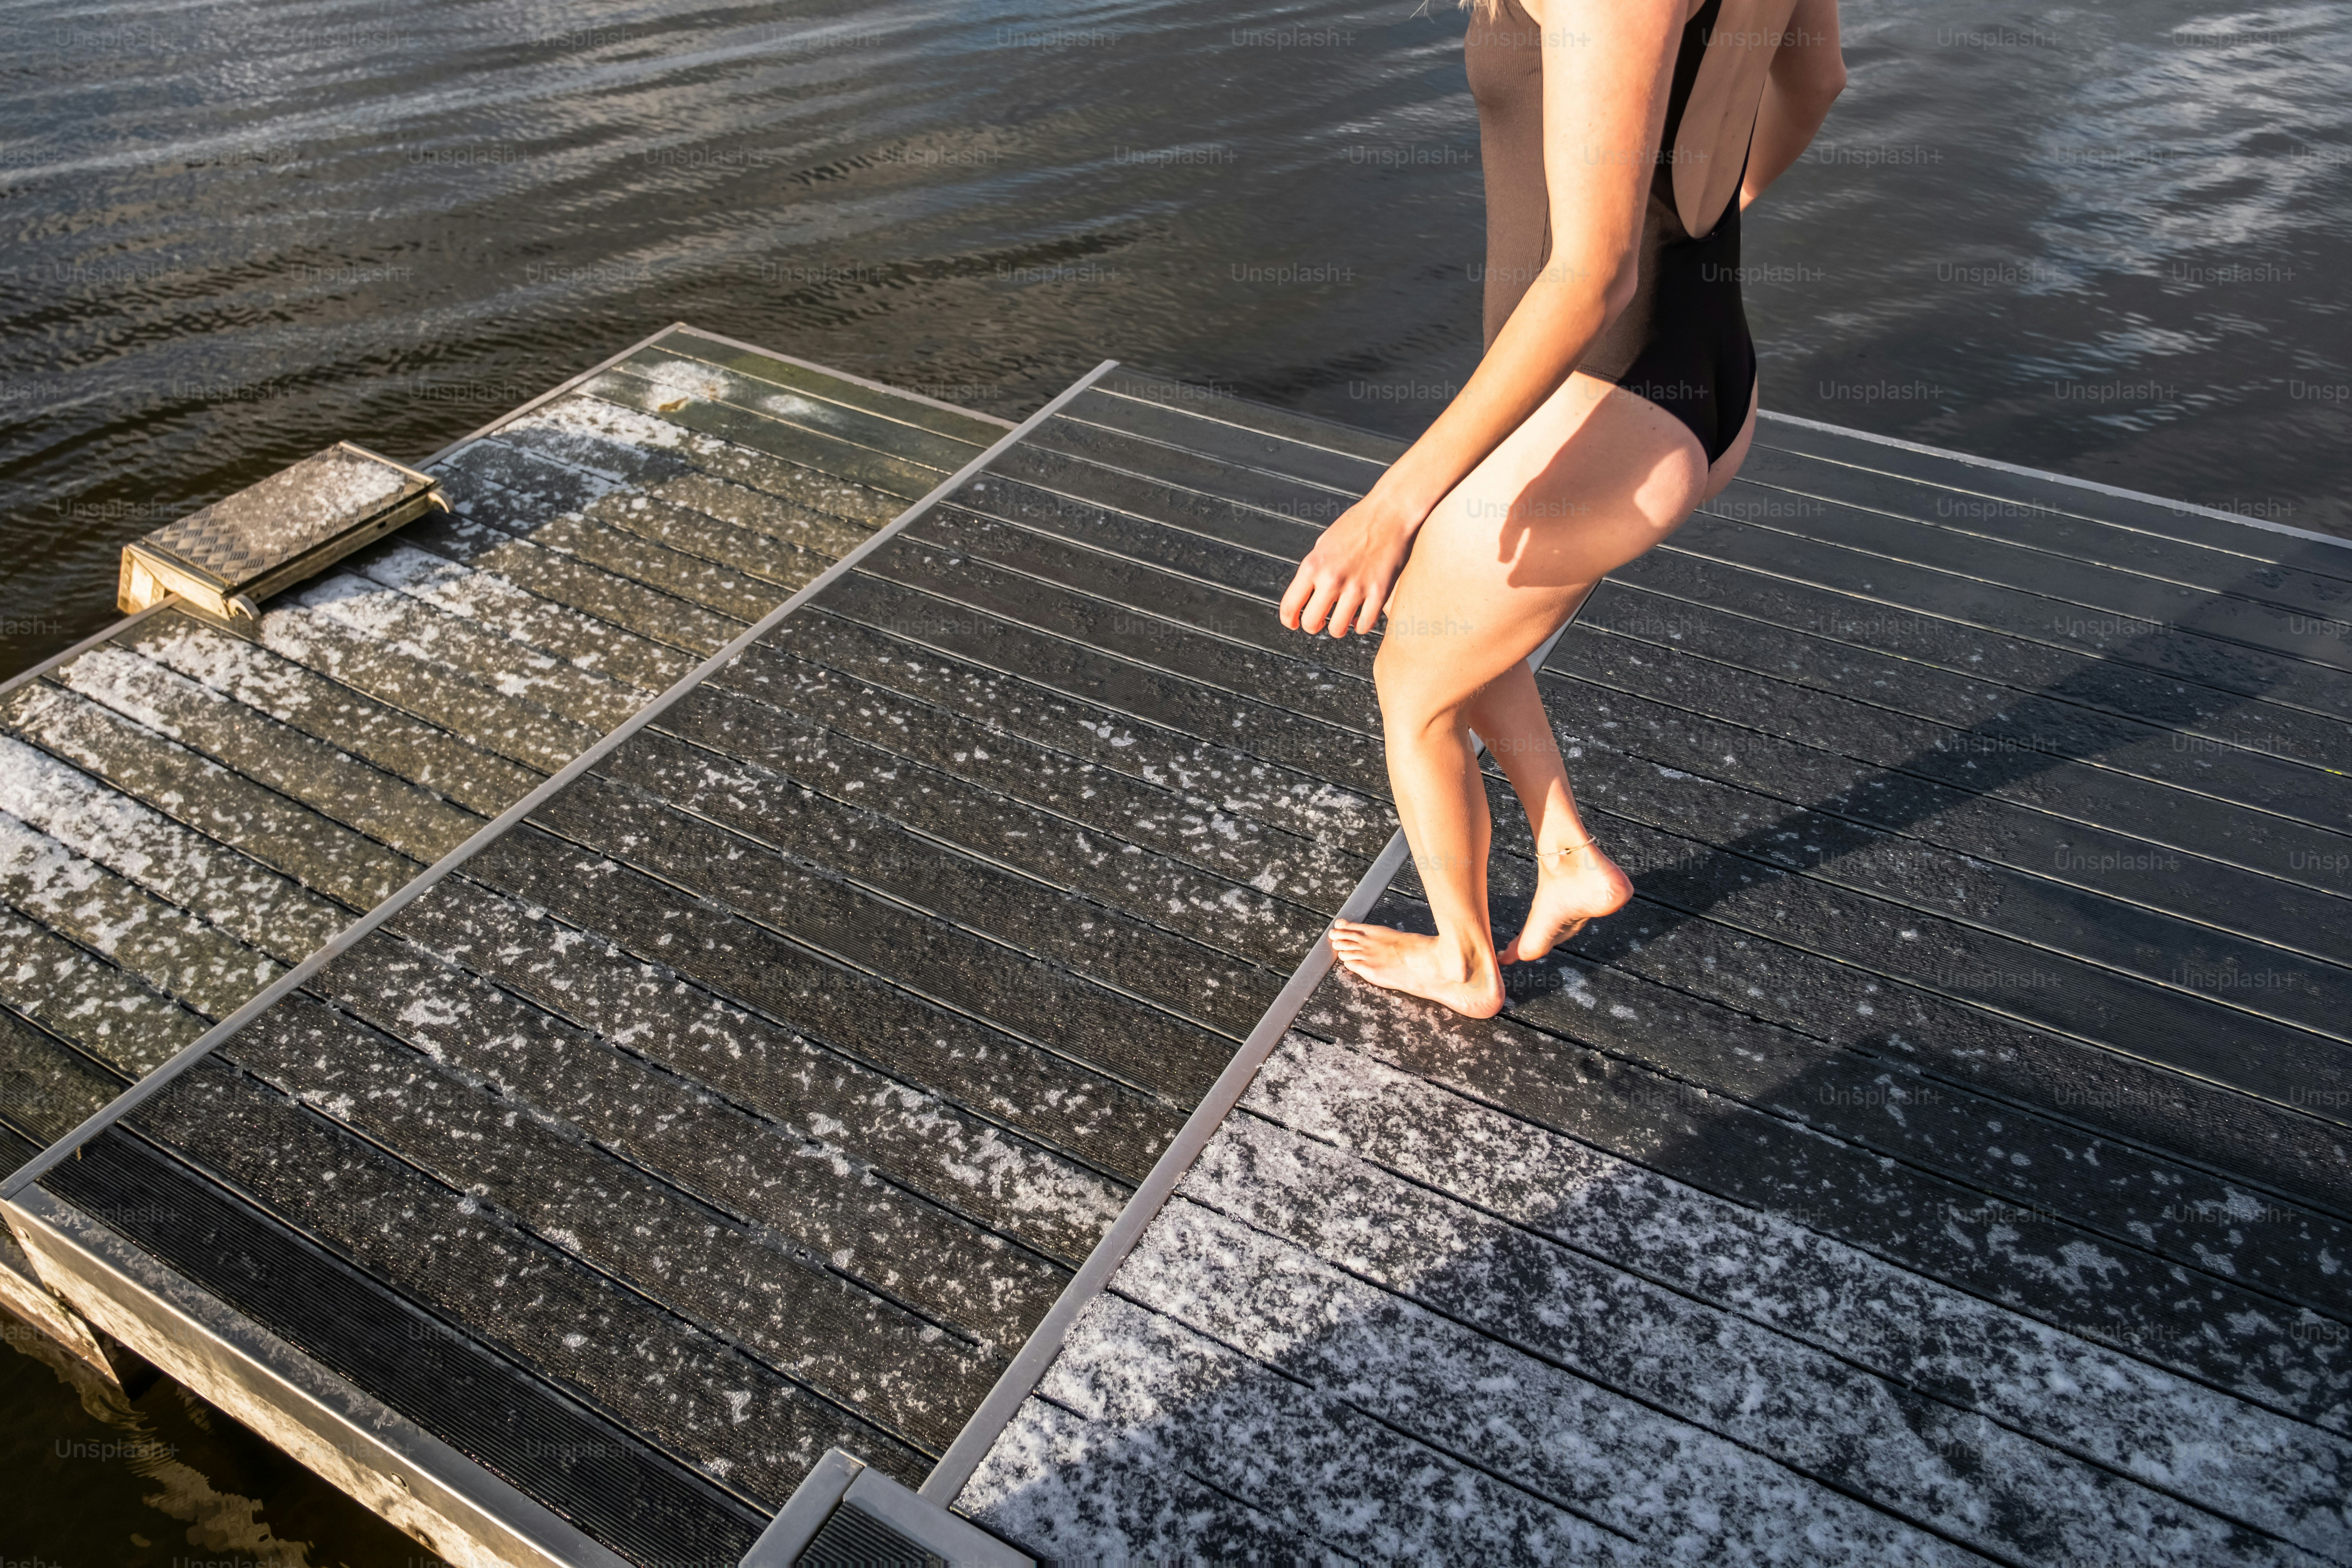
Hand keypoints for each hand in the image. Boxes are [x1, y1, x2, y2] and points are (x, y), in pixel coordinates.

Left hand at [1279, 497, 1419, 637]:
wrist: (1390, 512)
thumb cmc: (1357, 524)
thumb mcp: (1324, 544)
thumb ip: (1313, 570)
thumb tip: (1306, 595)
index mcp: (1313, 565)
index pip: (1290, 606)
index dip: (1289, 620)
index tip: (1293, 623)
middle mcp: (1331, 579)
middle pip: (1311, 623)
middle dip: (1313, 626)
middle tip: (1320, 621)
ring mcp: (1356, 588)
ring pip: (1338, 630)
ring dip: (1338, 628)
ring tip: (1342, 618)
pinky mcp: (1379, 593)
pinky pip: (1365, 625)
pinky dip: (1361, 624)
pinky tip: (1361, 616)